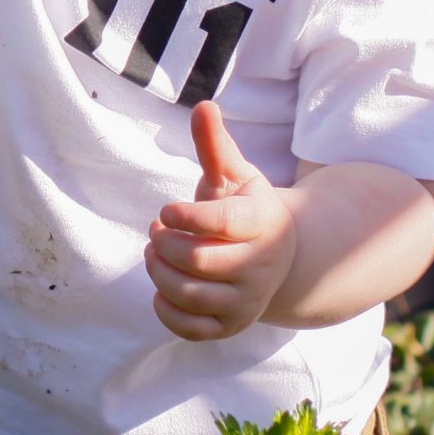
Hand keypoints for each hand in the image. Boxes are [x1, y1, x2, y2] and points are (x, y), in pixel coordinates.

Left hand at [146, 101, 299, 341]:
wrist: (277, 258)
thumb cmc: (245, 208)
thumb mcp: (235, 175)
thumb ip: (215, 145)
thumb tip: (203, 105)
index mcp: (262, 223)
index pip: (221, 223)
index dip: (184, 215)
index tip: (166, 210)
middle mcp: (260, 266)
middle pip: (198, 261)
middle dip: (164, 243)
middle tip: (157, 230)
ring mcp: (247, 300)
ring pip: (190, 294)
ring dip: (158, 271)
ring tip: (156, 252)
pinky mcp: (232, 326)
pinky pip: (191, 329)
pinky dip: (166, 310)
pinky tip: (161, 287)